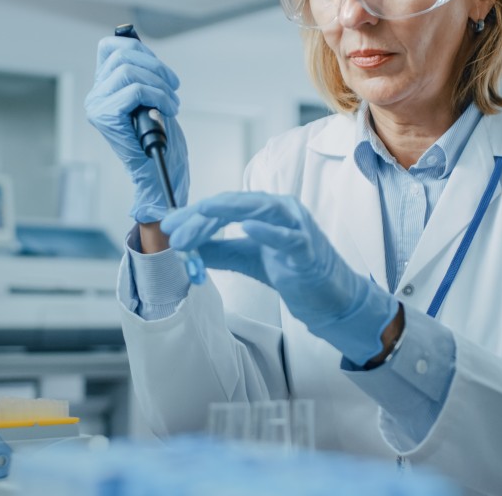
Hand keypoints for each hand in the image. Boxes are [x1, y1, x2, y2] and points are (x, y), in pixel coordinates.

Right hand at [85, 36, 188, 222]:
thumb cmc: (158, 137)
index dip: (137, 48)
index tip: (160, 68)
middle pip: (123, 56)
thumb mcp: (151, 97)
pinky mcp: (105, 117)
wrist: (158, 170)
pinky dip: (159, 97)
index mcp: (104, 87)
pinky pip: (135, 90)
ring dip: (161, 85)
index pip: (109, 47)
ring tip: (173, 103)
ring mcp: (98, 106)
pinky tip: (169, 110)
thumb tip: (138, 44)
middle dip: (157, 68)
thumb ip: (141, 73)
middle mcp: (96, 95)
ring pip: (130, 71)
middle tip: (174, 87)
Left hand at [161, 192, 397, 364]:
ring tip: (199, 218)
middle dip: (201, 216)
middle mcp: (282, 209)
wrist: (331, 297)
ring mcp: (297, 226)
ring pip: (259, 210)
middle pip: (236, 204)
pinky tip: (246, 227)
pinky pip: (287, 237)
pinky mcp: (308, 249)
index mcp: (267, 209)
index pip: (225, 205)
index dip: (195, 215)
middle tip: (174, 232)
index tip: (170, 227)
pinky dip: (267, 230)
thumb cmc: (294, 271)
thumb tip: (186, 247)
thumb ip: (220, 250)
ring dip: (225, 214)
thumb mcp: (248, 258)